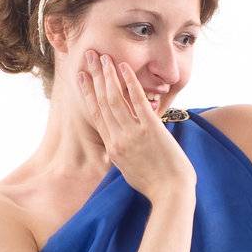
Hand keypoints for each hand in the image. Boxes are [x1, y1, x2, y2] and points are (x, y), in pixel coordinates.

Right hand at [75, 49, 196, 202]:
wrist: (170, 195)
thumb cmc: (155, 186)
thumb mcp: (130, 170)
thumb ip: (122, 154)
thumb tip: (120, 146)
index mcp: (113, 148)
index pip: (96, 115)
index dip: (87, 93)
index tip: (81, 77)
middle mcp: (118, 139)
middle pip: (101, 102)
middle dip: (94, 77)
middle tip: (88, 56)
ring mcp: (133, 134)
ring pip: (114, 99)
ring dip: (108, 75)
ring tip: (103, 56)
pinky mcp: (150, 130)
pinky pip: (137, 101)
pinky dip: (129, 83)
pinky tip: (124, 67)